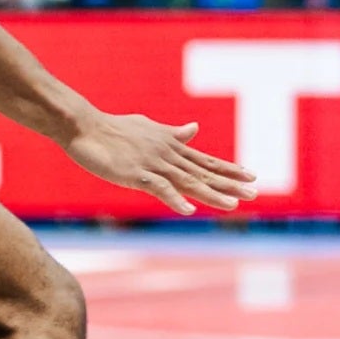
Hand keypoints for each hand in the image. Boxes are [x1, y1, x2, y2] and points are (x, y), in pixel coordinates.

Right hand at [61, 112, 256, 214]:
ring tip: (233, 204)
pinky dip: (175, 199)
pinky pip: (160, 188)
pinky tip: (190, 211)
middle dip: (230, 182)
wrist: (84, 127)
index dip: (229, 168)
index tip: (251, 175)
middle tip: (254, 191)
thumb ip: (173, 133)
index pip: (206, 159)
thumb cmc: (114, 129)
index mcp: (171, 145)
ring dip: (211, 194)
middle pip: (204, 171)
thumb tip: (194, 128)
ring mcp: (154, 163)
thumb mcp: (150, 129)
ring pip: (188, 181)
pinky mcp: (137, 173)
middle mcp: (168, 154)